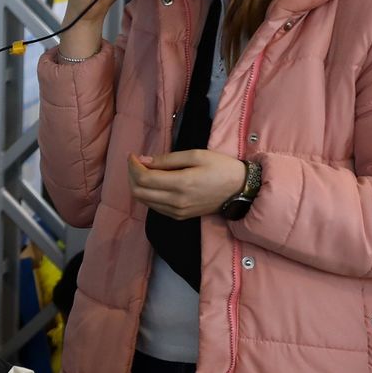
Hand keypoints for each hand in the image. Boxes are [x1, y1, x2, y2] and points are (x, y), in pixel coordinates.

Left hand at [129, 149, 247, 219]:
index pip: (144, 178)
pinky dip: (148, 194)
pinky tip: (154, 182)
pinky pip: (154, 207)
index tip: (133, 155)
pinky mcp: (179, 216)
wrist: (240, 190)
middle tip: (136, 162)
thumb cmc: (221, 168)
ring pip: (144, 201)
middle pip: (139, 192)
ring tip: (143, 170)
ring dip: (138, 185)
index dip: (133, 166)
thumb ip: (168, 159)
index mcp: (181, 184)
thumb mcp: (196, 155)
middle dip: (131, 175)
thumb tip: (144, 160)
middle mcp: (175, 202)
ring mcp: (176, 212)